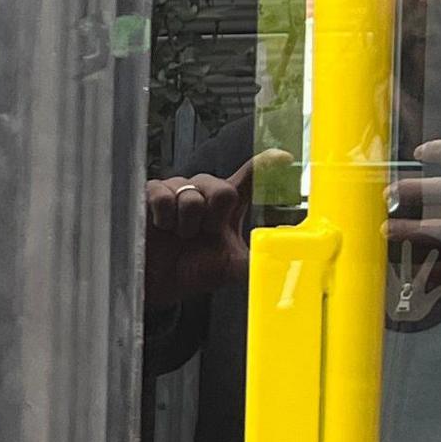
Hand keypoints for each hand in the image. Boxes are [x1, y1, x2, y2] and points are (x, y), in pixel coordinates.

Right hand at [145, 150, 286, 306]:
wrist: (157, 283)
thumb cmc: (190, 270)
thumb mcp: (230, 269)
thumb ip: (259, 261)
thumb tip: (288, 260)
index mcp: (226, 206)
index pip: (249, 178)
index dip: (266, 164)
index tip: (284, 158)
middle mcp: (204, 191)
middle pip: (223, 189)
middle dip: (214, 218)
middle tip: (203, 234)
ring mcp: (177, 190)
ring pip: (192, 195)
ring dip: (186, 223)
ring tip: (179, 234)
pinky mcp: (151, 192)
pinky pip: (163, 196)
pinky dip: (164, 217)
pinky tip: (162, 227)